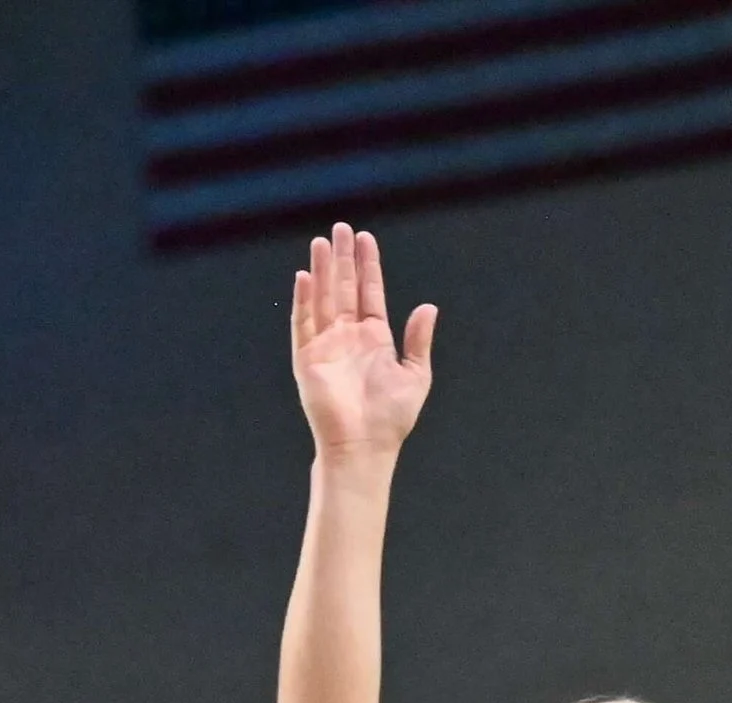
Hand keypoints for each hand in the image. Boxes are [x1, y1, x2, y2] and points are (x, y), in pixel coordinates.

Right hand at [290, 224, 437, 458]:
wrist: (365, 445)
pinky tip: (306, 278)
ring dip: (322, 271)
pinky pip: (303, 324)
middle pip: (344, 288)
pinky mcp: (307, 358)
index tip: (365, 238)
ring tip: (321, 242)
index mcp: (374, 338)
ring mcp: (326, 345)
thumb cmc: (391, 417)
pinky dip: (304, 301)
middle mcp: (348, 337)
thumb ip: (419, 340)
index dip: (368, 266)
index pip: (369, 293)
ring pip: (322, 299)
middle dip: (342, 258)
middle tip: (340, 228)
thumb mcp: (416, 375)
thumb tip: (428, 307)